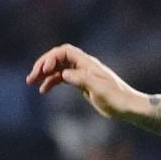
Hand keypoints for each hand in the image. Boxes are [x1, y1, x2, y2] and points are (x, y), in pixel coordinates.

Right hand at [27, 44, 142, 118]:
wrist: (129, 107)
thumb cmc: (117, 98)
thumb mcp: (99, 89)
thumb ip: (82, 79)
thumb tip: (64, 74)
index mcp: (88, 64)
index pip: (65, 51)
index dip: (51, 57)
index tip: (44, 70)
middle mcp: (84, 66)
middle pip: (58, 57)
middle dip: (43, 64)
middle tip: (31, 76)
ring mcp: (82, 74)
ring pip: (58, 68)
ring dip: (44, 73)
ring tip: (31, 82)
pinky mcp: (82, 83)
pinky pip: (62, 78)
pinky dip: (51, 81)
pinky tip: (43, 90)